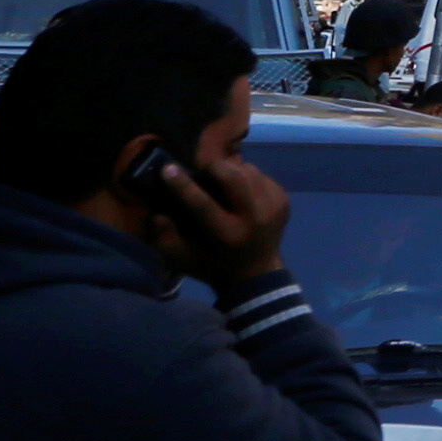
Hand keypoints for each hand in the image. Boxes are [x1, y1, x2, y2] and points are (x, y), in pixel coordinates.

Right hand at [151, 151, 293, 290]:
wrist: (256, 272)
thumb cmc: (212, 265)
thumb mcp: (183, 259)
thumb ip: (166, 238)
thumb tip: (157, 214)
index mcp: (228, 236)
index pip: (202, 204)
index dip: (183, 185)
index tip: (167, 168)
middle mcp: (255, 219)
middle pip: (233, 177)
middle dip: (212, 168)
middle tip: (202, 174)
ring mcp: (273, 206)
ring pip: (248, 170)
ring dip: (230, 170)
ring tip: (220, 182)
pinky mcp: (283, 199)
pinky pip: (260, 175)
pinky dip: (245, 176)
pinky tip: (239, 192)